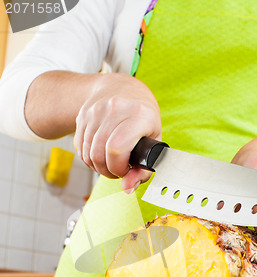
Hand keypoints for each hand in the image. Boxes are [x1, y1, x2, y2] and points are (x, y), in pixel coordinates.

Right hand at [74, 73, 160, 192]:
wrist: (121, 87)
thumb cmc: (142, 117)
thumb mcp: (153, 141)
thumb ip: (144, 169)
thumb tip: (128, 188)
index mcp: (138, 114)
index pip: (117, 149)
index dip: (119, 168)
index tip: (126, 170)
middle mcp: (115, 109)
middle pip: (100, 155)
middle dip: (108, 171)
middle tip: (118, 171)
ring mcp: (95, 111)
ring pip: (88, 154)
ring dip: (98, 167)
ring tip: (110, 164)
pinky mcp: (82, 116)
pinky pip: (80, 148)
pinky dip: (89, 159)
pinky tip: (101, 155)